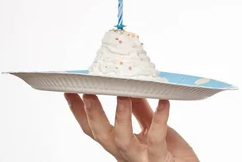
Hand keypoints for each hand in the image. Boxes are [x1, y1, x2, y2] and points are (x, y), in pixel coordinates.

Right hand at [64, 93, 199, 161]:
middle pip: (102, 135)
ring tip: (122, 95)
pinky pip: (157, 138)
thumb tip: (130, 87)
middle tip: (88, 92)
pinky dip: (161, 118)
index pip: (95, 128)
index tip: (70, 91)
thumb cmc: (171, 153)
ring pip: (123, 140)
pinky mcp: (159, 159)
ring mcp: (141, 158)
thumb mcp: (151, 127)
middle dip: (92, 114)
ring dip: (120, 117)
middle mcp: (126, 153)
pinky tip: (164, 102)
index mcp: (121, 144)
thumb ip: (140, 110)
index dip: (80, 112)